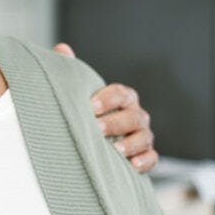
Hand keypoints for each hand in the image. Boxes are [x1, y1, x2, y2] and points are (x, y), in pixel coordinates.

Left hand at [53, 43, 158, 173]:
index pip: (122, 93)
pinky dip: (144, 162)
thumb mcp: (79, 93)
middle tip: (96, 128)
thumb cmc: (86, 113)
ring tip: (114, 149)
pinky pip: (152, 159)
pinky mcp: (145, 157)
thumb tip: (62, 49)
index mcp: (123, 98)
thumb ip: (72, 72)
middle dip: (116, 122)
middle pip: (134, 116)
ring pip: (144, 137)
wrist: (93, 143)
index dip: (108, 98)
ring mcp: (143, 136)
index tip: (90, 106)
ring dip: (131, 144)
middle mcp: (136, 115)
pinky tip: (131, 165)